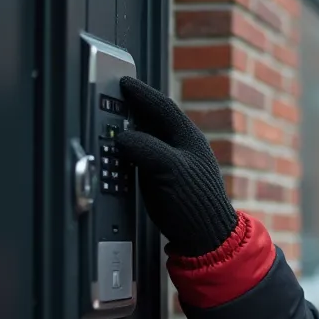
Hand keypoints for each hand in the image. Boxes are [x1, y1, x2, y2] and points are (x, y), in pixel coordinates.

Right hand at [115, 76, 237, 256]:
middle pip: (155, 119)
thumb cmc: (195, 202)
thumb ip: (145, 148)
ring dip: (132, 127)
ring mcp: (175, 162)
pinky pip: (145, 155)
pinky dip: (131, 148)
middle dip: (135, 107)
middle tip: (114, 97)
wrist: (205, 236)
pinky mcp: (165, 178)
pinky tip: (120, 151)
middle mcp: (183, 146)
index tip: (124, 82)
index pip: (162, 107)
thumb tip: (123, 138)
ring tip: (113, 119)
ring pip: (150, 136)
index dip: (142, 93)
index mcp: (188, 138)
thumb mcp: (168, 169)